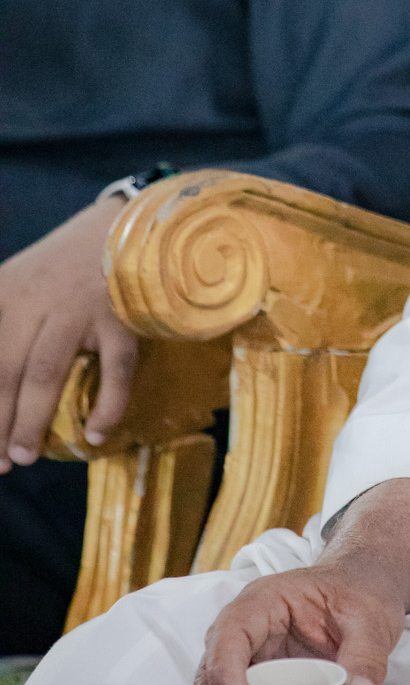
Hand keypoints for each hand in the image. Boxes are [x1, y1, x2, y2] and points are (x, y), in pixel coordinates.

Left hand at [0, 196, 135, 470]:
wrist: (123, 227)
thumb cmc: (63, 265)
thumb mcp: (15, 281)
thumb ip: (0, 319)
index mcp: (5, 295)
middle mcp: (35, 302)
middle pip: (6, 369)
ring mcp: (78, 309)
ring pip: (47, 372)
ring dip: (32, 419)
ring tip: (23, 457)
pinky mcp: (120, 317)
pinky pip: (114, 369)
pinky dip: (107, 404)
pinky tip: (96, 434)